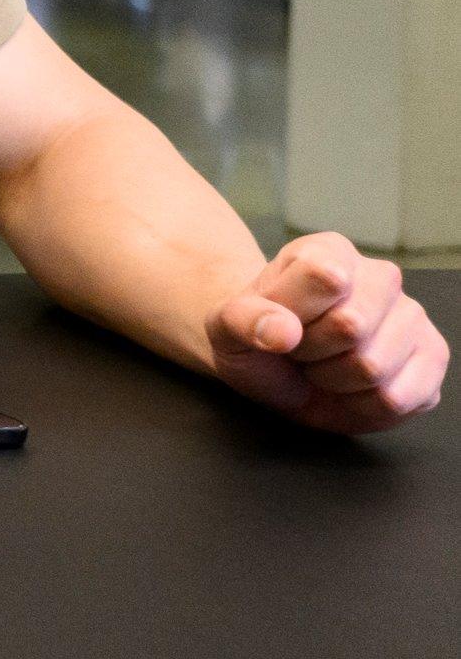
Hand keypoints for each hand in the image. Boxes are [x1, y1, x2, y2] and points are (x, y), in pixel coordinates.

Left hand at [207, 233, 449, 435]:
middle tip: (300, 349)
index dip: (293, 314)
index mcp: (330, 252)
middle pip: (352, 327)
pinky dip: (363, 406)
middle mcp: (381, 277)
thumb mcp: (227, 325)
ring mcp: (412, 317)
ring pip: (374, 367)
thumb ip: (243, 320)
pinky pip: (399, 398)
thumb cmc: (257, 335)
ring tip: (323, 365)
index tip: (280, 321)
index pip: (326, 278)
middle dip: (312, 352)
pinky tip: (350, 389)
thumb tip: (282, 332)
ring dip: (335, 381)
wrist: (278, 364)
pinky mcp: (431, 359)